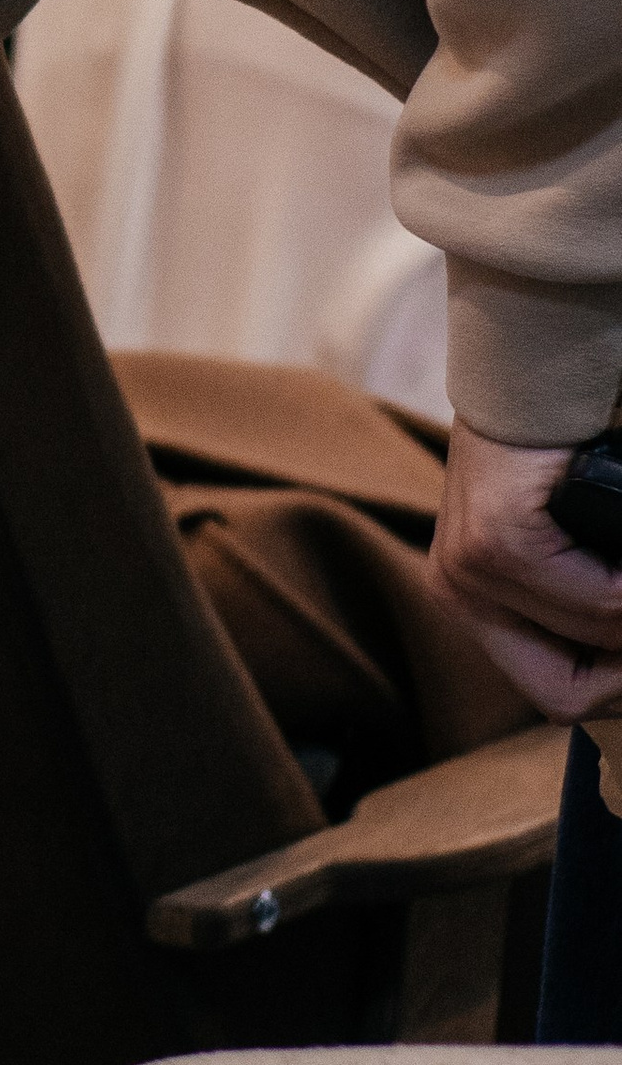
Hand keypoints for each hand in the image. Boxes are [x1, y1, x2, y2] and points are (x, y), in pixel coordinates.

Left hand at [429, 420, 621, 716]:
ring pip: (596, 641)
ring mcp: (470, 570)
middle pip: (567, 695)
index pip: (556, 695)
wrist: (539, 369)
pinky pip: (597, 600)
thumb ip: (593, 607)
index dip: (618, 687)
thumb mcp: (576, 550)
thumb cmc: (571, 458)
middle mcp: (458, 592)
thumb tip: (621, 644)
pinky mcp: (498, 541)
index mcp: (474, 601)